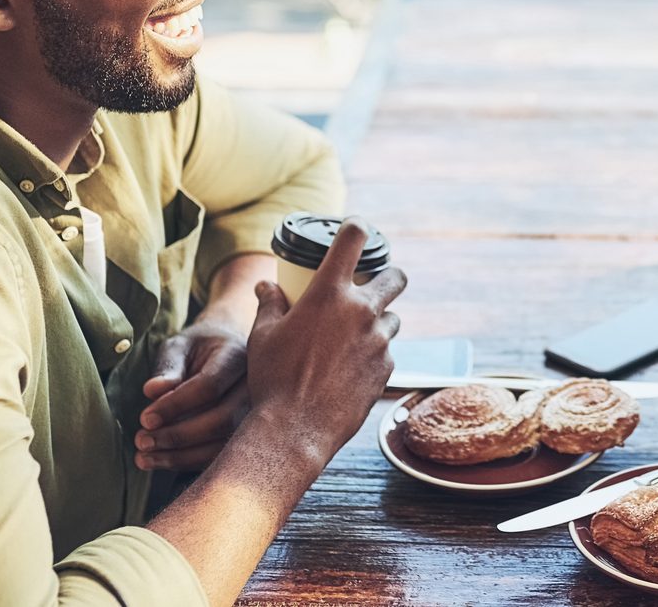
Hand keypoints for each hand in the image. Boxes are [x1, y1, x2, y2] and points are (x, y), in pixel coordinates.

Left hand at [136, 321, 249, 470]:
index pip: (209, 386)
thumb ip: (168, 366)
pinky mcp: (247, 435)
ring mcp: (256, 414)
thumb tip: (152, 391)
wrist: (229, 351)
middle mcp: (254, 387)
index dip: (175, 405)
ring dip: (180, 456)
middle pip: (221, 419)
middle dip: (177, 435)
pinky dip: (187, 463)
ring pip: (223, 444)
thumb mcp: (180, 346)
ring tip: (143, 457)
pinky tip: (159, 461)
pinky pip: (220, 455)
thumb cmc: (199, 348)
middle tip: (141, 440)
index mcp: (237, 357)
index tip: (145, 419)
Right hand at [241, 217, 405, 459]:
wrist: (295, 429)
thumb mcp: (263, 336)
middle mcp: (361, 312)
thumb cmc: (273, 379)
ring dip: (378, 321)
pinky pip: (386, 353)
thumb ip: (269, 304)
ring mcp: (378, 342)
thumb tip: (266, 286)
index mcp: (329, 294)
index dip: (357, 227)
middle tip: (374, 284)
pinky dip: (373, 355)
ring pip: (391, 319)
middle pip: (394, 277)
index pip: (353, 239)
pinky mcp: (387, 369)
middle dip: (388, 276)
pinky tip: (350, 369)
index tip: (355, 230)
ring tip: (352, 337)